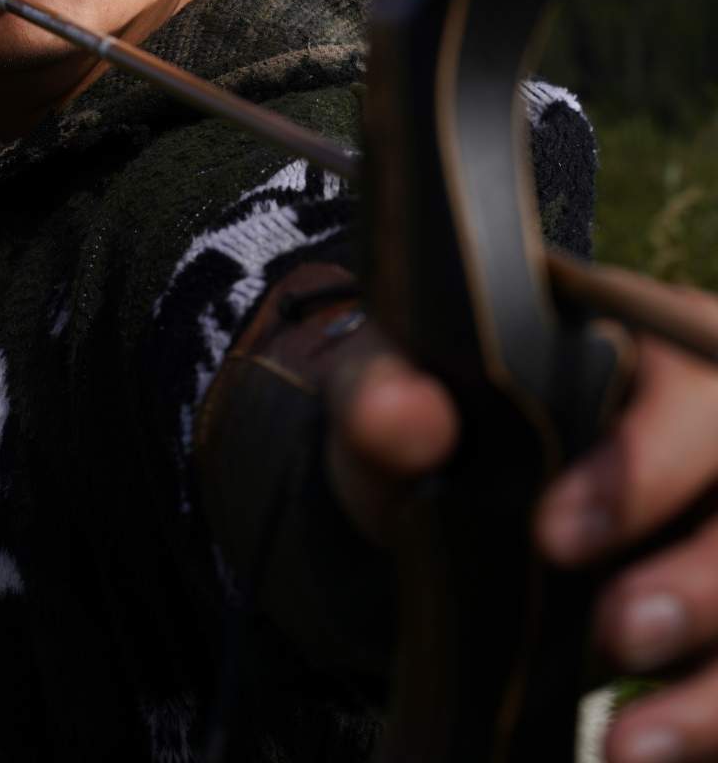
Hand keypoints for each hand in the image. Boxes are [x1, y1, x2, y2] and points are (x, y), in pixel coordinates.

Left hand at [328, 305, 717, 762]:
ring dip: (715, 687)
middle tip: (613, 632)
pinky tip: (652, 752)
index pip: (690, 389)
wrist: (444, 500)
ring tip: (631, 741)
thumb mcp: (399, 384)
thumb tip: (403, 417)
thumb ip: (385, 387)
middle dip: (703, 578)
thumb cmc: (445, 413)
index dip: (646, 465)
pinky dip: (710, 722)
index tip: (555, 535)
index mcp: (657, 347)